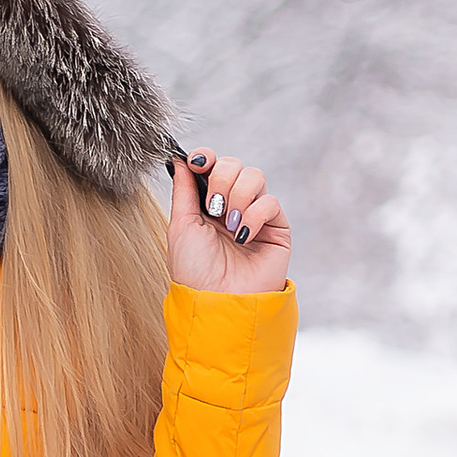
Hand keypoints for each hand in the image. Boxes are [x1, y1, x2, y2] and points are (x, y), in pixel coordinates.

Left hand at [165, 150, 291, 294]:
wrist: (218, 299)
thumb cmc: (195, 270)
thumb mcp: (180, 225)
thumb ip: (183, 189)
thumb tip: (179, 159)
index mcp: (206, 203)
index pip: (212, 165)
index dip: (207, 157)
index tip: (197, 162)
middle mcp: (231, 205)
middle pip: (234, 164)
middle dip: (222, 179)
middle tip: (214, 207)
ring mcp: (255, 215)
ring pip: (255, 176)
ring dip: (238, 196)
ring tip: (229, 225)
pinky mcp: (276, 228)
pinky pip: (270, 202)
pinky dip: (254, 215)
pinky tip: (243, 236)